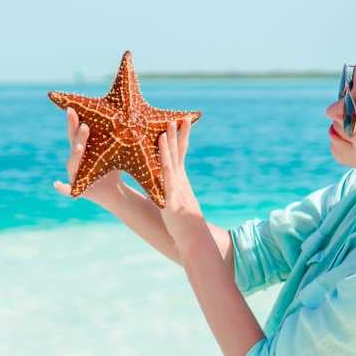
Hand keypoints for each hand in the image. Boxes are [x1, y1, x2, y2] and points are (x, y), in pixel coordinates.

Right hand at [53, 107, 122, 203]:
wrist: (115, 192)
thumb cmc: (113, 167)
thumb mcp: (113, 149)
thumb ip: (112, 134)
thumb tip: (123, 110)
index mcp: (82, 148)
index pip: (76, 133)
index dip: (73, 121)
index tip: (72, 108)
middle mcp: (75, 160)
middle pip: (74, 146)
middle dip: (78, 136)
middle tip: (85, 125)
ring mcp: (74, 175)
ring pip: (73, 164)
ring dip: (75, 155)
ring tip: (80, 147)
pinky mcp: (77, 190)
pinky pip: (67, 190)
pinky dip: (61, 187)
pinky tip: (56, 184)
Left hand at [157, 117, 204, 242]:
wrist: (193, 239)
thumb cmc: (183, 222)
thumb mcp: (175, 201)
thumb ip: (169, 190)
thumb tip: (163, 183)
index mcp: (179, 179)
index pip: (180, 153)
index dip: (181, 137)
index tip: (181, 120)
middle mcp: (179, 181)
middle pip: (177, 153)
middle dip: (176, 134)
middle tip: (175, 117)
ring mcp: (176, 189)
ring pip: (171, 163)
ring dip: (169, 146)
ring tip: (165, 130)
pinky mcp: (172, 200)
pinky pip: (167, 182)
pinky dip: (165, 170)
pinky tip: (163, 162)